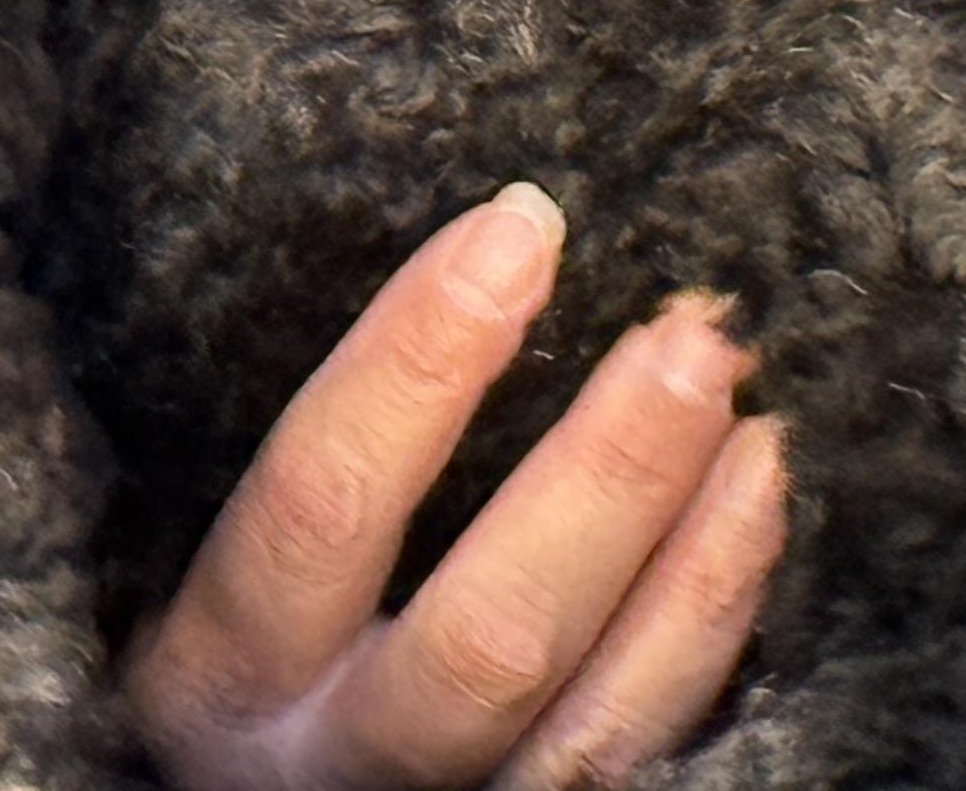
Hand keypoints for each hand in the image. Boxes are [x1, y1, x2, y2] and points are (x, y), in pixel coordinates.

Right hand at [127, 184, 787, 790]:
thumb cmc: (241, 641)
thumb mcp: (213, 560)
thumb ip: (309, 460)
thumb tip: (474, 262)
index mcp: (222, 671)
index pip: (319, 498)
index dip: (415, 359)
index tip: (515, 227)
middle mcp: (337, 762)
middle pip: (489, 636)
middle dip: (606, 472)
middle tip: (687, 334)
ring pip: (596, 715)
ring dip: (695, 552)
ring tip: (751, 412)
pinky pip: (647, 741)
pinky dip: (712, 621)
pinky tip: (752, 506)